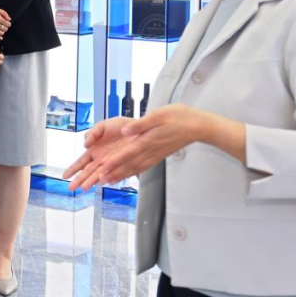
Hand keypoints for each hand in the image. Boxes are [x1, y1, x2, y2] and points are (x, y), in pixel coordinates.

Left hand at [63, 105, 205, 191]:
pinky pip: (142, 166)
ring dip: (120, 175)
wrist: (197, 126)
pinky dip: (132, 172)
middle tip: (98, 181)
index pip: (128, 154)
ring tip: (107, 181)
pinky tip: (126, 174)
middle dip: (113, 173)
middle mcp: (150, 151)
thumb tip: (125, 130)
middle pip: (128, 165)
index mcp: (148, 141)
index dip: (114, 162)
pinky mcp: (158, 155)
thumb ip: (140, 125)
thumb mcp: (158, 115)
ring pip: (135, 168)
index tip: (102, 169)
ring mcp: (155, 155)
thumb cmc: (179, 118)